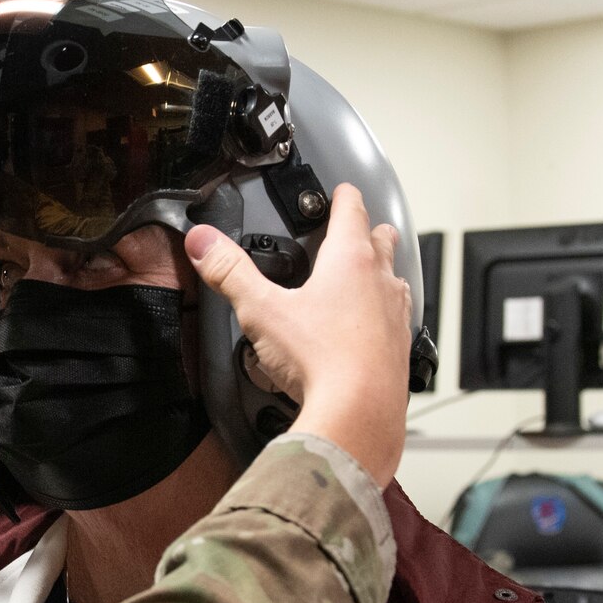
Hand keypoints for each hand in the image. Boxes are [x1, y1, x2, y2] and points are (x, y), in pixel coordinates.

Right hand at [184, 184, 410, 485]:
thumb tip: (202, 242)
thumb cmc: (321, 360)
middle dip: (370, 231)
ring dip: (382, 273)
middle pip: (382, 241)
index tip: (343, 190)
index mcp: (349, 261)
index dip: (344, 196)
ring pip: (394, 280)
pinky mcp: (400, 348)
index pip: (352, 212)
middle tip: (359, 228)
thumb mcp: (261, 310)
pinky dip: (385, 314)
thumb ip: (230, 273)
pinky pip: (397, 320)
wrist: (359, 412)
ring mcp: (396, 316)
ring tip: (367, 276)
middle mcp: (381, 283)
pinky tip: (369, 329)